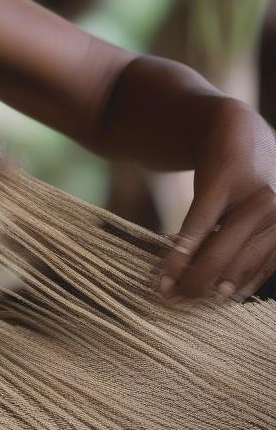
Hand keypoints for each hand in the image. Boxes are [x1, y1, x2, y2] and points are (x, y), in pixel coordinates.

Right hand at [157, 99, 275, 301]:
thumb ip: (254, 240)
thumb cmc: (243, 173)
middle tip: (181, 304)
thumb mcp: (259, 204)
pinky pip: (199, 224)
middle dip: (209, 287)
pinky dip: (181, 249)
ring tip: (168, 291)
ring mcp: (253, 195)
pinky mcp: (222, 181)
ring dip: (191, 275)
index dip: (238, 289)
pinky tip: (166, 269)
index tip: (212, 306)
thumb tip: (229, 287)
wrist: (228, 123)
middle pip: (240, 262)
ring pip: (220, 248)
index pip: (264, 267)